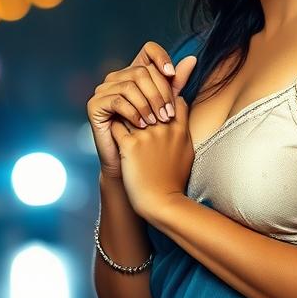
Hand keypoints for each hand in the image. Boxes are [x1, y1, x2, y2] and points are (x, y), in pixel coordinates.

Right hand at [86, 40, 197, 177]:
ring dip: (148, 105)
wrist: (132, 163)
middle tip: (168, 115)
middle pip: (142, 71)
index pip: (148, 50)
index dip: (161, 57)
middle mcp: (117, 77)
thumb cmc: (151, 135)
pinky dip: (134, 113)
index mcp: (134, 73)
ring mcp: (104, 90)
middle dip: (159, 93)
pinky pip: (117, 100)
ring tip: (156, 122)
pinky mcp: (94, 105)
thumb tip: (192, 58)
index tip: (172, 75)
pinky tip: (142, 125)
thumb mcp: (166, 105)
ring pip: (130, 85)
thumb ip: (176, 83)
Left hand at [109, 79, 196, 219]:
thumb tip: (181, 117)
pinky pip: (116, 125)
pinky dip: (112, 125)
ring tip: (118, 112)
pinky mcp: (130, 145)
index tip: (153, 99)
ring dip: (124, 110)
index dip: (163, 95)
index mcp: (179, 129)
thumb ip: (184, 131)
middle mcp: (164, 128)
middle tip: (130, 97)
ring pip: (131, 108)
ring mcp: (147, 136)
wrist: (162, 202)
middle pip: (150, 99)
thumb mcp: (188, 152)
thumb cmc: (174, 180)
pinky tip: (109, 128)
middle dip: (140, 97)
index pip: (173, 98)